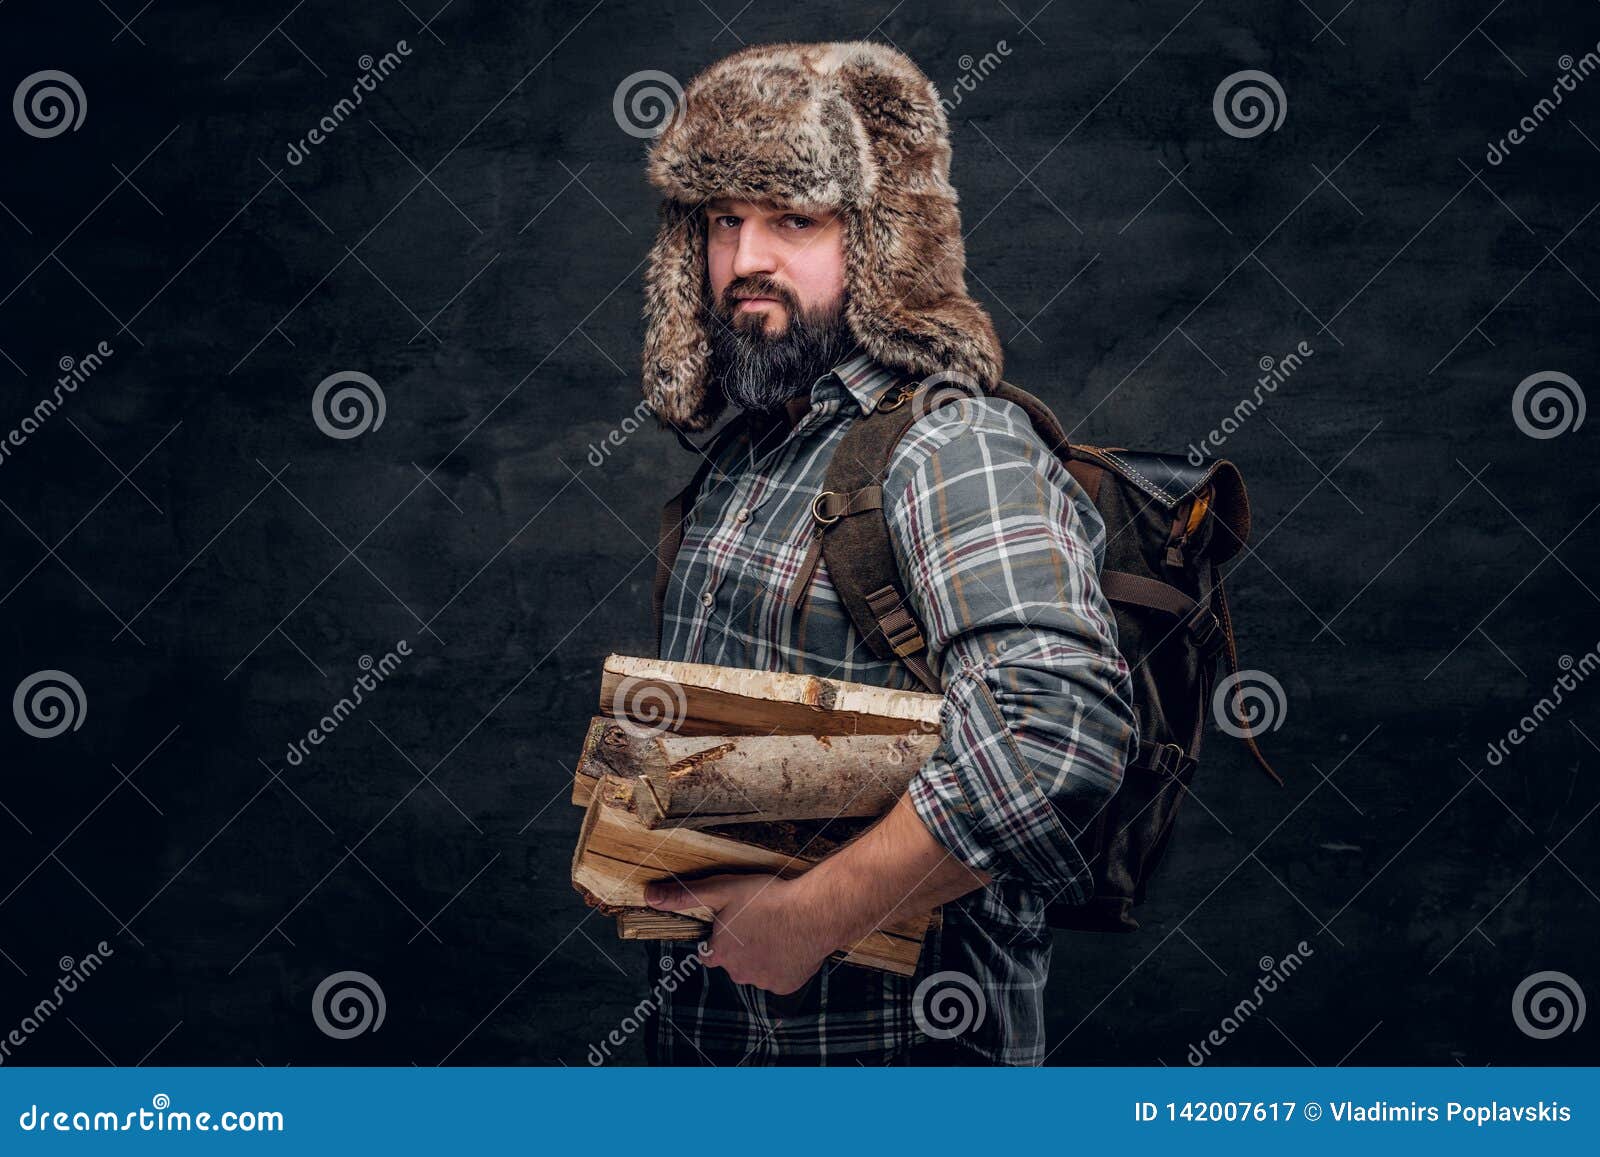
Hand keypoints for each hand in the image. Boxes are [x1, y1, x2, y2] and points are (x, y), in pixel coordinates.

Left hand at [644, 873, 836, 994]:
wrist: (814, 913)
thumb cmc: (768, 899)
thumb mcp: (721, 890)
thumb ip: (684, 896)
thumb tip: (649, 895)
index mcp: (720, 953)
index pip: (709, 953)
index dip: (720, 938)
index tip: (734, 924)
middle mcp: (738, 973)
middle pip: (734, 962)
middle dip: (743, 946)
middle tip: (759, 922)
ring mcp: (764, 982)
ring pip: (757, 969)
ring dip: (763, 955)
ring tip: (777, 931)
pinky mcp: (786, 985)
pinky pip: (780, 976)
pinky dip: (784, 964)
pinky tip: (791, 945)